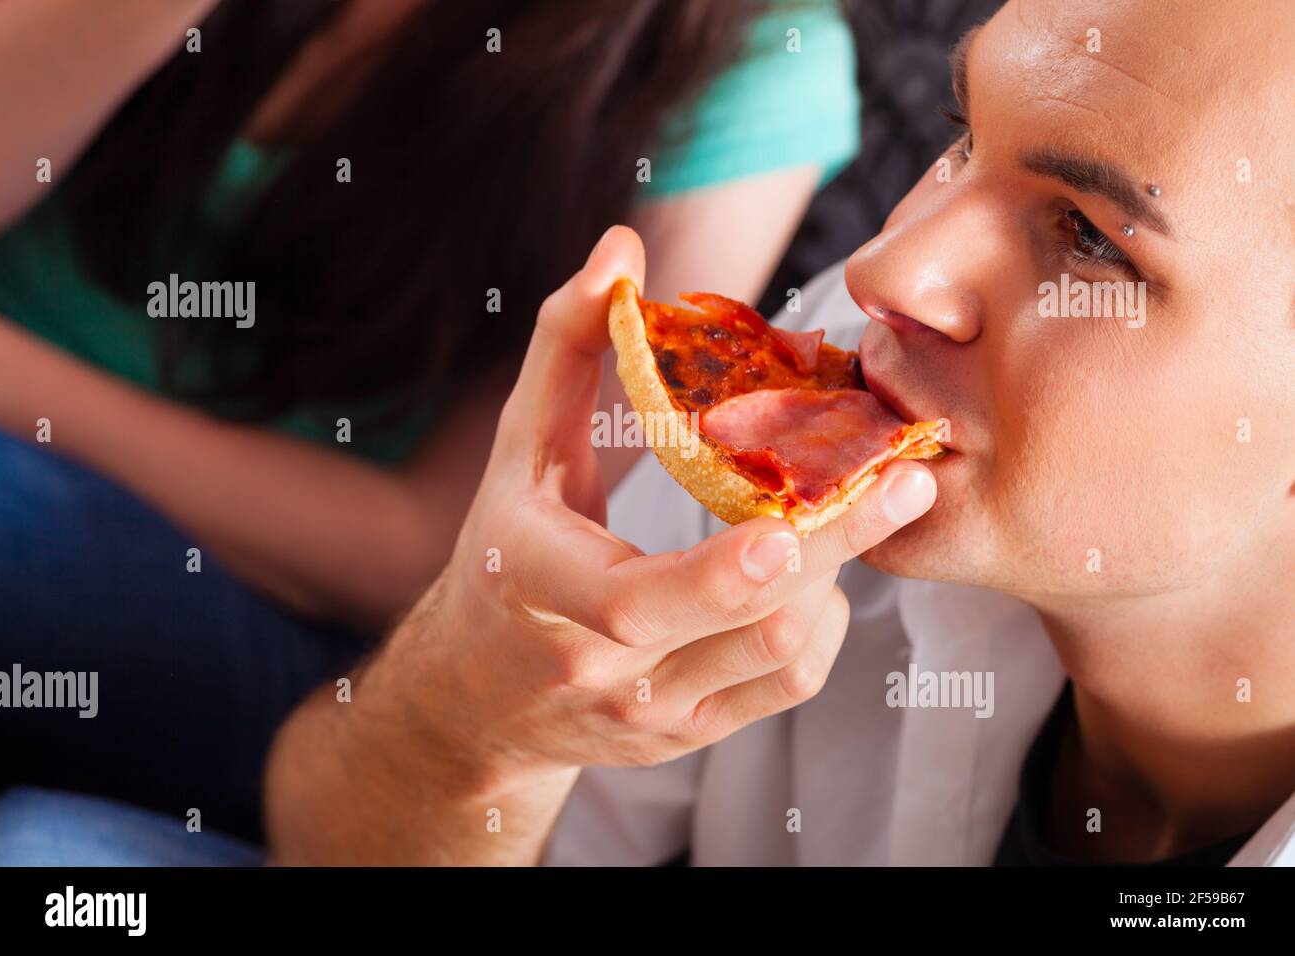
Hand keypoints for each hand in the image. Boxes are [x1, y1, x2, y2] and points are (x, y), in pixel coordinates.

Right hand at [367, 225, 938, 794]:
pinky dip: (823, 621)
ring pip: (780, 656)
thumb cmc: (503, 550)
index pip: (640, 605)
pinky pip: (787, 683)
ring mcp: (654, 714)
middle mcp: (605, 670)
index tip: (792, 523)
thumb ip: (566, 346)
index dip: (721, 572)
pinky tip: (817, 569)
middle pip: (747, 624)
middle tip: (906, 477)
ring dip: (834, 576)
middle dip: (838, 549)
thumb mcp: (520, 450)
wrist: (478, 694)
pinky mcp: (691, 734)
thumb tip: (621, 249)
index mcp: (547, 592)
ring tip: (858, 507)